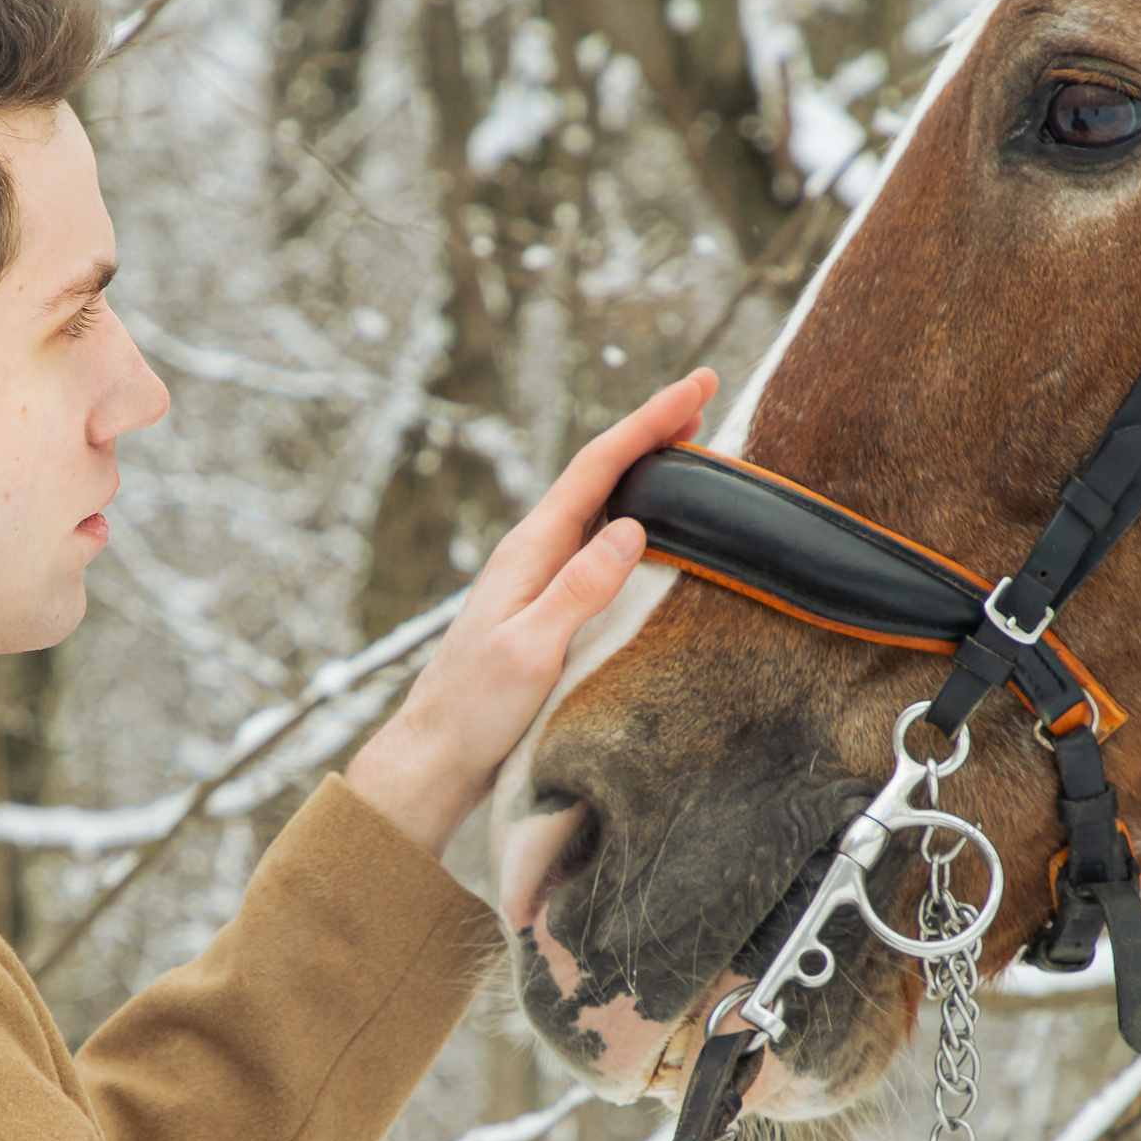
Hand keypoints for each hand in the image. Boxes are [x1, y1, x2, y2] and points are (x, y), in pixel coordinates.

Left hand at [344, 368, 716, 856]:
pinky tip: (651, 526)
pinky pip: (597, 545)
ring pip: (600, 506)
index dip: (648, 422)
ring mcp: (538, 578)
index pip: (597, 467)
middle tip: (704, 397)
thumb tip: (631, 528)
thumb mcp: (531, 649)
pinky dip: (633, 518)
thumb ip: (579, 589)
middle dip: (652, 432)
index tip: (695, 385)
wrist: (435, 756)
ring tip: (689, 446)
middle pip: (601, 475)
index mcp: (529, 550)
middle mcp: (533, 553)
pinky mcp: (545, 607)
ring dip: (644, 471)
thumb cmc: (474, 708)